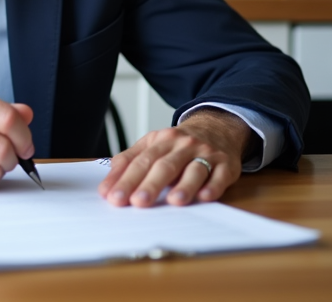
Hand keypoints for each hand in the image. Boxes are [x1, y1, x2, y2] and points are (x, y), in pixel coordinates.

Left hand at [97, 108, 252, 207]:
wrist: (217, 128)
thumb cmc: (178, 144)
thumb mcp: (152, 145)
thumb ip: (128, 162)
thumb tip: (106, 186)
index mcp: (160, 141)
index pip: (139, 160)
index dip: (125, 179)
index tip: (112, 196)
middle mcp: (182, 146)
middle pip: (164, 165)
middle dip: (150, 184)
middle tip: (137, 202)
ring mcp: (205, 154)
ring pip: (193, 170)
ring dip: (184, 186)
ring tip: (173, 201)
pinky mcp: (226, 165)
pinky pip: (219, 176)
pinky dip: (212, 187)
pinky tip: (205, 197)